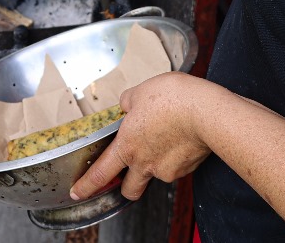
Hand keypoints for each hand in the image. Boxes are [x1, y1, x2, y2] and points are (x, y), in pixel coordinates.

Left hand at [69, 72, 214, 201]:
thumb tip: (128, 105)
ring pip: (156, 175)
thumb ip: (129, 101)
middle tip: (128, 176)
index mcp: (127, 146)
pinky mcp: (186, 170)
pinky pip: (176, 167)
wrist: (207, 112)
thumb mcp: (141, 91)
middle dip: (126, 187)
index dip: (86, 186)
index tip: (77, 193)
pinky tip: (181, 138)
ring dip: (156, 165)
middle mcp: (145, 163)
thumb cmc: (173, 99)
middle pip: (129, 189)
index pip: (100, 173)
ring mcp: (166, 170)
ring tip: (166, 139)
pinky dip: (176, 157)